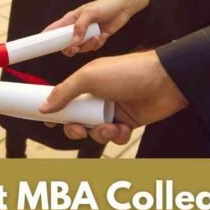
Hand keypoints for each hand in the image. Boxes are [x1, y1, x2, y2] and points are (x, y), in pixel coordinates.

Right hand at [38, 51, 188, 145]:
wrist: (165, 81)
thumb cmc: (127, 72)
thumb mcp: (88, 78)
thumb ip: (64, 92)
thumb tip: (43, 106)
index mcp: (85, 83)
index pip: (64, 98)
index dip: (56, 111)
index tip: (49, 122)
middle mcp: (97, 97)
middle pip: (77, 120)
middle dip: (76, 129)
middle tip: (79, 130)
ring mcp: (113, 110)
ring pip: (95, 132)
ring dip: (100, 134)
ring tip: (109, 127)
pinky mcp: (128, 122)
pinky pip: (115, 137)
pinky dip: (117, 136)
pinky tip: (123, 128)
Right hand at [44, 0, 149, 55]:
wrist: (123, 8)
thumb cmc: (105, 6)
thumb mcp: (90, 13)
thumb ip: (80, 26)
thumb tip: (74, 41)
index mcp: (70, 20)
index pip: (54, 29)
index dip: (46, 37)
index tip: (42, 45)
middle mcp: (76, 28)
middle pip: (65, 44)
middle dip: (70, 49)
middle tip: (75, 48)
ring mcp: (85, 34)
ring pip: (80, 48)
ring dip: (88, 45)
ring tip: (97, 36)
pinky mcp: (95, 39)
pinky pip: (92, 48)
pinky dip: (97, 44)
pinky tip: (103, 35)